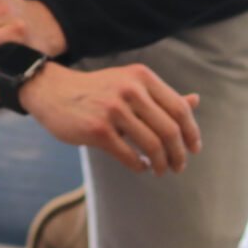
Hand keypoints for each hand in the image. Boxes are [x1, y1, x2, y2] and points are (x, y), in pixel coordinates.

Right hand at [20, 61, 202, 176]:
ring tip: (160, 170)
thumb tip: (196, 101)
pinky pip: (130, 156)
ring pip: (152, 145)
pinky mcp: (97, 130)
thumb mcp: (129, 84)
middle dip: (179, 154)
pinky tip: (141, 166)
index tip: (194, 149)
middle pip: (169, 130)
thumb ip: (161, 96)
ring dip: (161, 164)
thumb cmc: (97, 91)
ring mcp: (113, 110)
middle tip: (178, 166)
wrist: (52, 91)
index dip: (191, 133)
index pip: (180, 109)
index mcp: (142, 77)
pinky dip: (140, 166)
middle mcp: (130, 90)